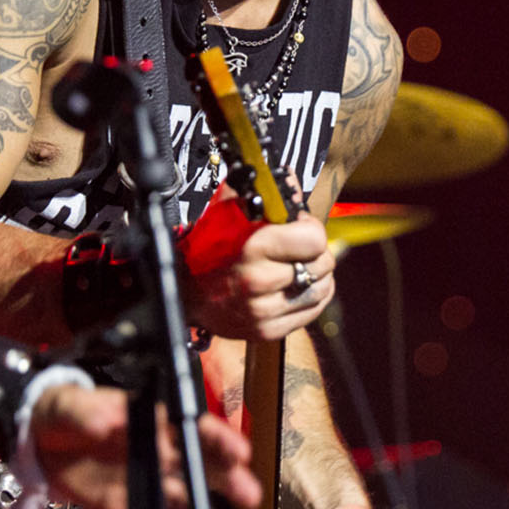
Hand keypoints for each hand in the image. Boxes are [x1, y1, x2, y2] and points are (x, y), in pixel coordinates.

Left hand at [26, 384, 259, 508]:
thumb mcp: (69, 404)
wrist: (32, 441)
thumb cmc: (59, 411)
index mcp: (150, 420)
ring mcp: (141, 479)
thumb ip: (89, 413)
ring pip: (179, 498)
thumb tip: (109, 423)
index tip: (239, 453)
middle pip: (198, 465)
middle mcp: (155, 451)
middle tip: (248, 494)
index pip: (191, 427)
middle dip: (226, 479)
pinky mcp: (122, 505)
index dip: (218, 440)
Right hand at [178, 188, 334, 341]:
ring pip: (323, 288)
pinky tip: (294, 286)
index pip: (315, 238)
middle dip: (314, 251)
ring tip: (295, 267)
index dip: (309, 228)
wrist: (185, 291)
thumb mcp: (229, 209)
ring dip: (315, 275)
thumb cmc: (209, 247)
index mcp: (253, 248)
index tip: (296, 227)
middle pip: (323, 263)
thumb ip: (263, 190)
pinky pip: (314, 310)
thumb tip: (291, 179)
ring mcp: (264, 311)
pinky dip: (311, 297)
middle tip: (296, 248)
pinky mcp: (268, 330)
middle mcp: (260, 282)